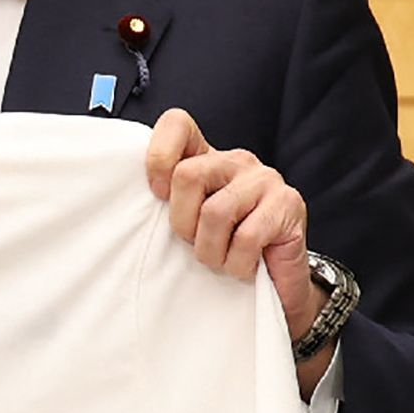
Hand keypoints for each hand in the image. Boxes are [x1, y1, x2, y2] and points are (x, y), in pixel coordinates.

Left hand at [146, 108, 329, 395]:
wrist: (274, 287)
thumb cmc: (221, 252)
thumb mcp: (186, 225)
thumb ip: (165, 204)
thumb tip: (123, 204)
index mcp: (206, 158)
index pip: (177, 125)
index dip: (158, 157)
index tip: (158, 195)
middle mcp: (236, 161)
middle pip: (187, 175)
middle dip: (183, 223)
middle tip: (196, 244)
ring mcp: (266, 180)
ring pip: (215, 211)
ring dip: (211, 251)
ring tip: (221, 260)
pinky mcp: (290, 205)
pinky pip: (247, 237)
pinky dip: (237, 263)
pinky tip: (243, 267)